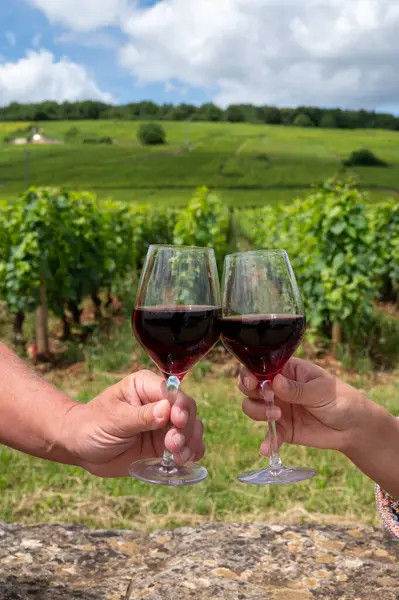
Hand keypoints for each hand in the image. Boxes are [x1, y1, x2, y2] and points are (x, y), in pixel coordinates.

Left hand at [65, 370, 204, 476]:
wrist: (80, 446)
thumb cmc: (92, 425)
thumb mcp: (114, 420)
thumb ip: (141, 416)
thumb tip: (167, 409)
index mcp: (145, 386)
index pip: (172, 392)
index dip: (180, 407)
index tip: (178, 422)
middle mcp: (159, 401)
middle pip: (187, 410)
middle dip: (185, 429)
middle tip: (172, 446)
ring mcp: (164, 423)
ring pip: (191, 428)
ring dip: (190, 443)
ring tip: (177, 458)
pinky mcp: (165, 443)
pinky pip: (187, 445)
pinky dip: (191, 453)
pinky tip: (185, 461)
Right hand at [238, 358, 368, 456]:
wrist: (354, 428)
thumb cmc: (340, 399)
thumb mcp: (321, 390)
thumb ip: (297, 389)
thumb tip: (274, 382)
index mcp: (288, 371)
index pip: (261, 367)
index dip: (251, 373)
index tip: (254, 383)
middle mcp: (278, 388)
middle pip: (250, 386)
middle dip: (251, 392)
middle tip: (266, 398)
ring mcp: (279, 409)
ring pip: (253, 408)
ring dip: (258, 412)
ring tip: (277, 416)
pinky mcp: (284, 430)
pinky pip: (269, 435)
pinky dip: (267, 441)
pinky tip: (267, 448)